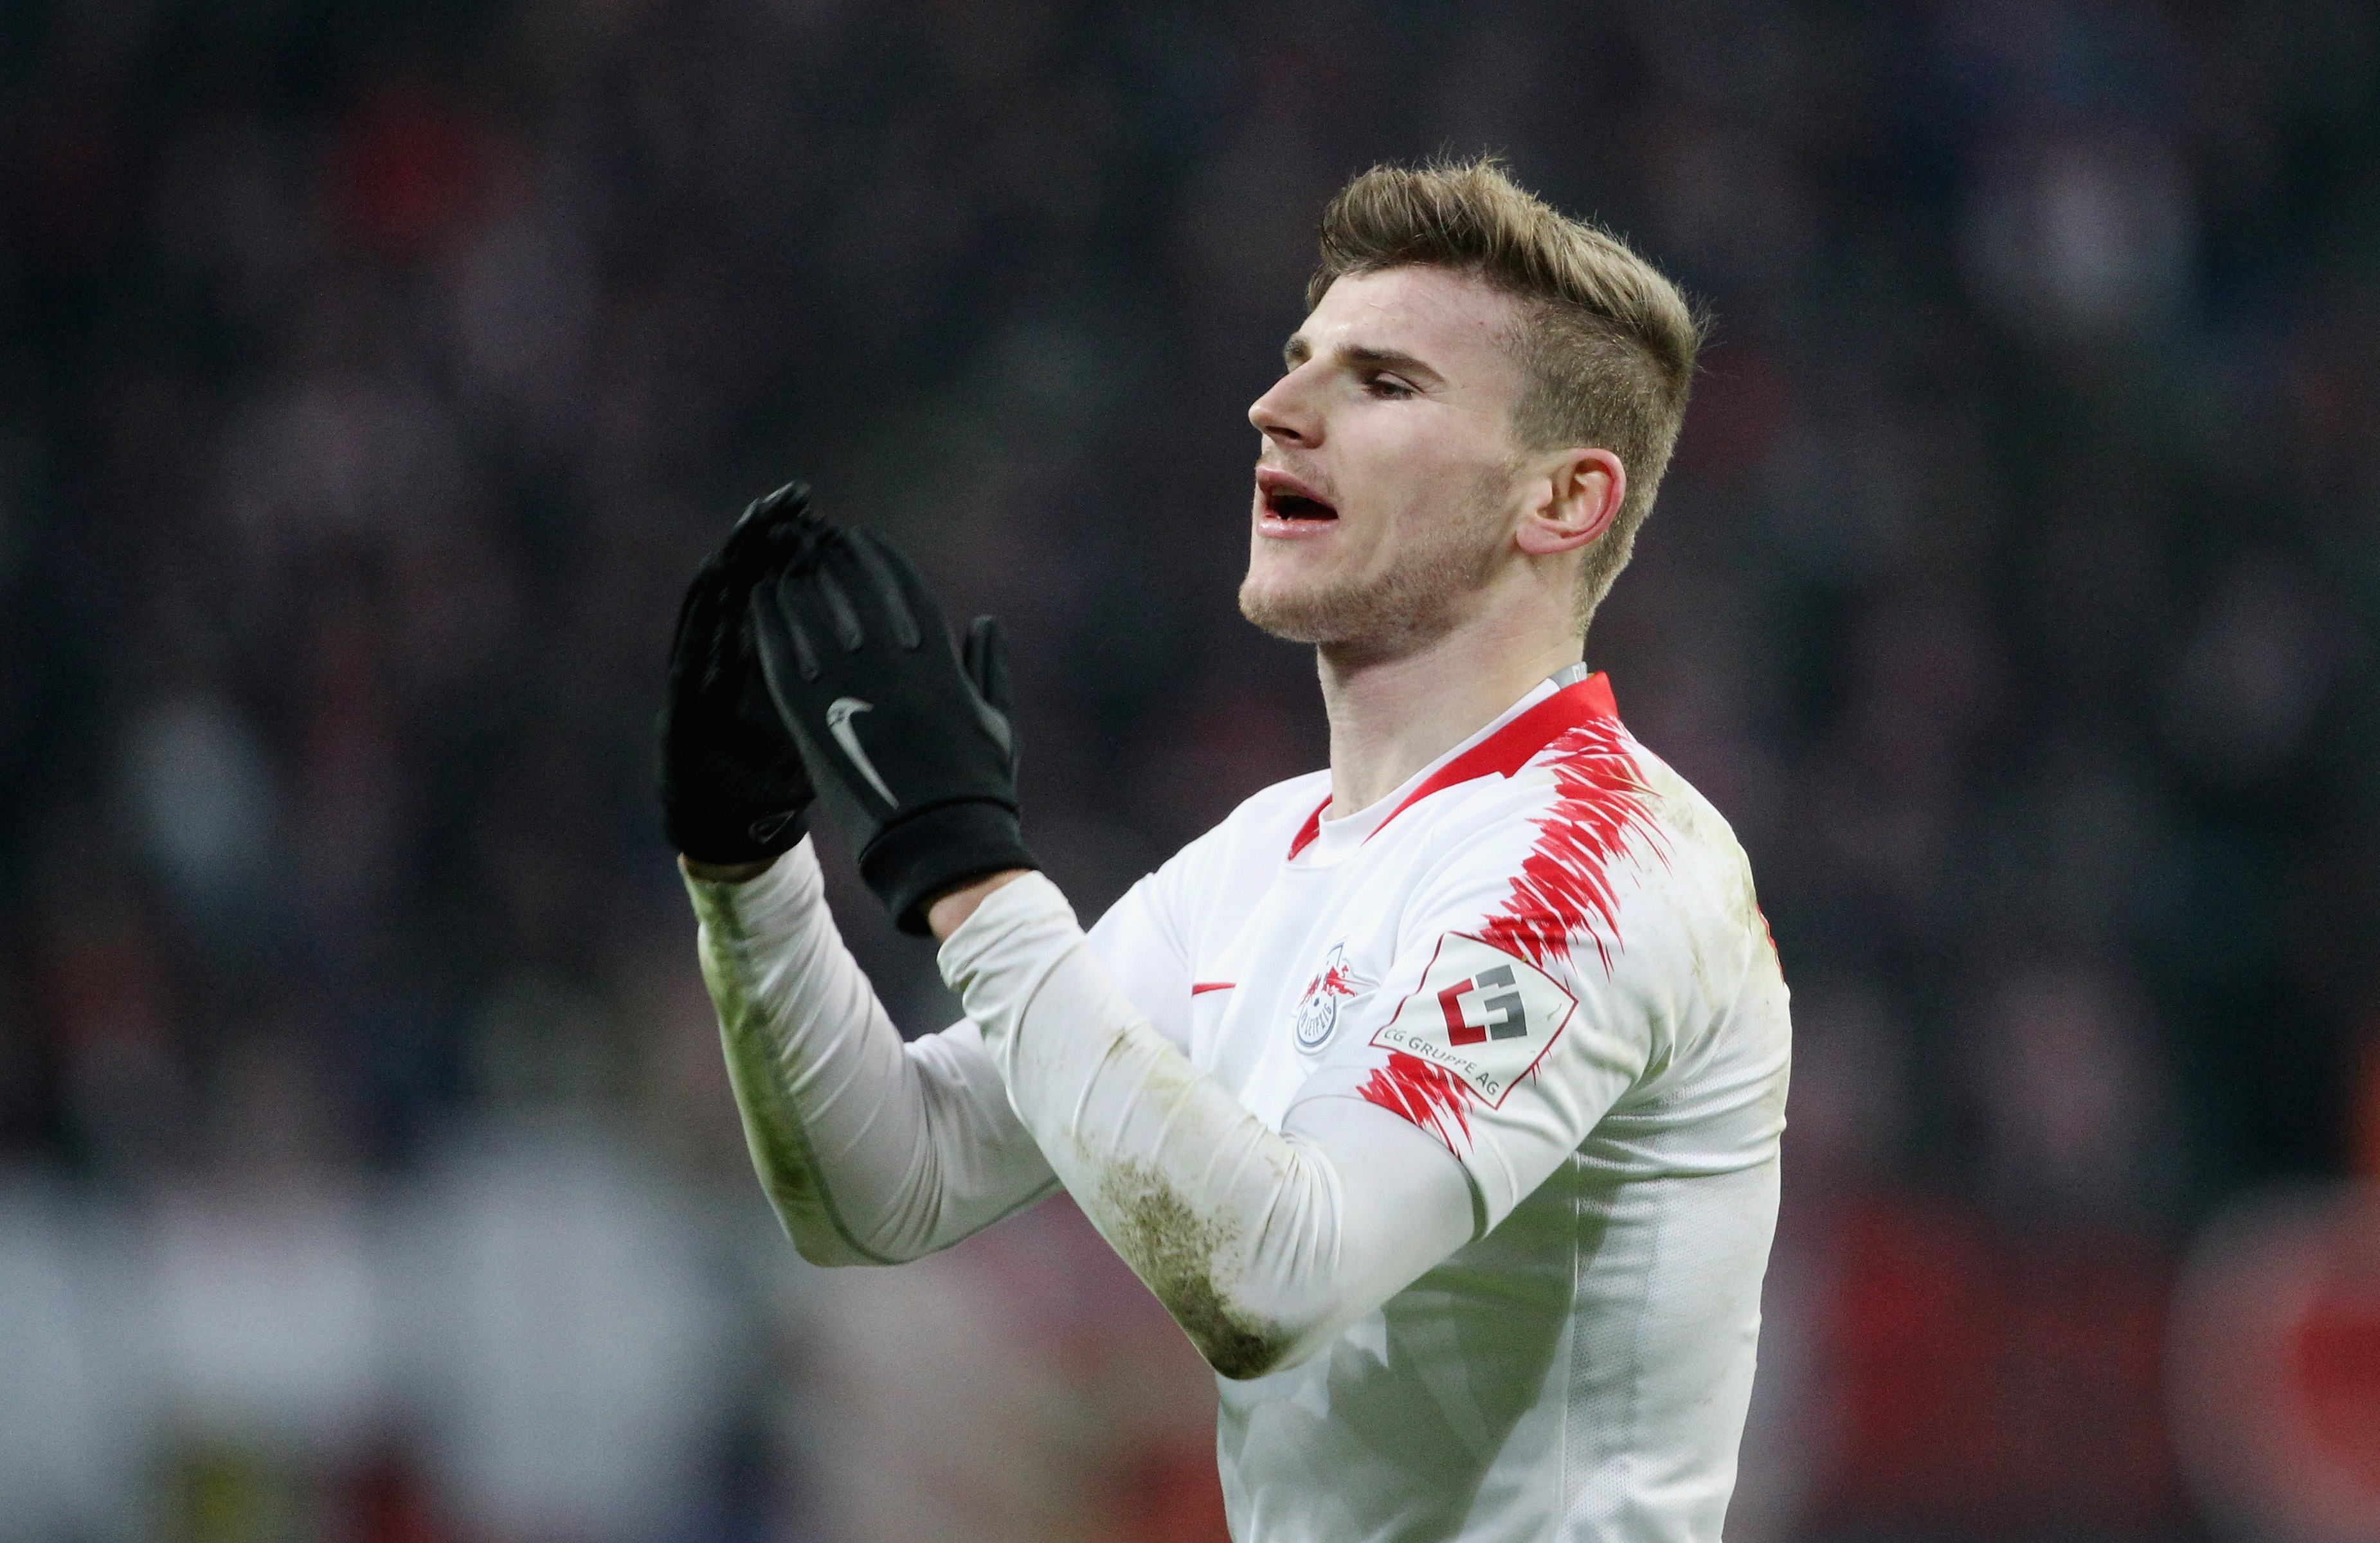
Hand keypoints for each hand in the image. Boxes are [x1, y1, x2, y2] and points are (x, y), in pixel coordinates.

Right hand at [657, 482, 821, 865]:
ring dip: (737, 560)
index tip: (838, 517)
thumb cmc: (779, 776)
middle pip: (759, 583)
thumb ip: (850, 684)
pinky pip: (694, 648)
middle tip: (796, 498)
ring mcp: (711, 675)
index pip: (799, 594)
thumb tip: (903, 648)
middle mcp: (740, 656)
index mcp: (780, 662)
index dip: (814, 554)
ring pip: (723, 603)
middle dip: (775, 539)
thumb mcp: (824, 728)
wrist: (729, 826)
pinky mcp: (686, 702)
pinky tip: (716, 578)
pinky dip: (705, 613)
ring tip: (756, 523)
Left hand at [748, 521, 1035, 933]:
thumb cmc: (979, 789)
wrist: (940, 843)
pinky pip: (781, 655)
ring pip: (813, 612)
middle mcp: (893, 662)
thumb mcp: (998, 722)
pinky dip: (768, 623)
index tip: (859, 537)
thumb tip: (984, 623)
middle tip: (810, 536)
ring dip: (795, 578)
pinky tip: (758, 601)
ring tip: (779, 559)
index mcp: (939, 658)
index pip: (902, 585)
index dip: (878, 556)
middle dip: (830, 555)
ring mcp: (850, 689)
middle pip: (852, 586)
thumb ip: (990, 667)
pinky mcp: (813, 719)